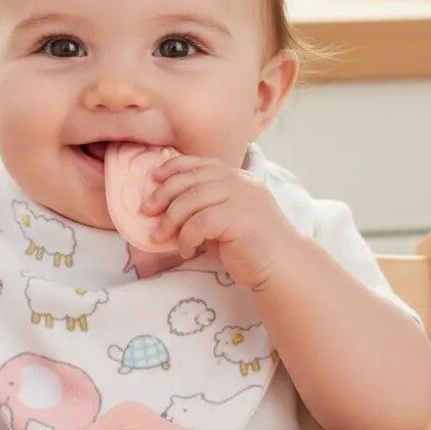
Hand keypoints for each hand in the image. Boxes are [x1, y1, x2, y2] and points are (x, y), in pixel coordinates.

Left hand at [143, 154, 299, 288]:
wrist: (283, 266)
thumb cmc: (250, 246)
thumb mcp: (225, 219)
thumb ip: (203, 207)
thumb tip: (164, 206)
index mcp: (237, 177)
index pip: (200, 163)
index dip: (173, 167)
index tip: (154, 178)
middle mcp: (240, 182)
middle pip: (191, 179)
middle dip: (163, 193)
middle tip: (147, 210)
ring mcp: (242, 198)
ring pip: (192, 199)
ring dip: (170, 219)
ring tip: (159, 236)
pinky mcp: (240, 218)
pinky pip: (201, 222)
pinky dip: (186, 237)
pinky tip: (186, 250)